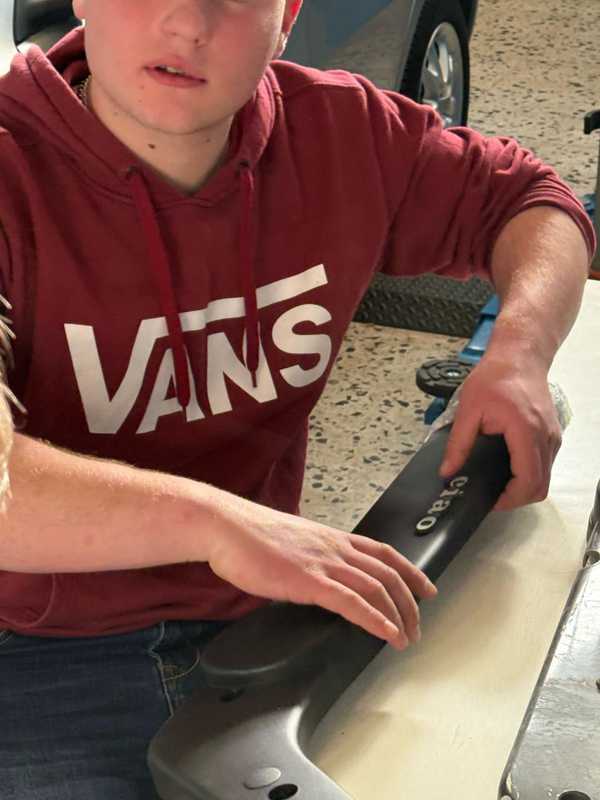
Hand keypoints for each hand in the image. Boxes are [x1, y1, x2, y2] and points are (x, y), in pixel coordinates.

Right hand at [207, 498, 437, 650]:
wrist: (225, 526)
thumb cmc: (248, 535)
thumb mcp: (291, 543)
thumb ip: (310, 558)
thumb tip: (315, 575)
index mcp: (331, 538)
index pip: (384, 552)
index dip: (410, 571)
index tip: (425, 588)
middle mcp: (335, 548)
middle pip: (388, 572)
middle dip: (410, 601)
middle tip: (419, 624)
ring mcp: (323, 563)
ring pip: (376, 587)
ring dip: (398, 615)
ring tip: (406, 637)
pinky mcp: (308, 581)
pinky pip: (352, 602)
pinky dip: (375, 619)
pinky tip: (386, 633)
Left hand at [440, 353, 561, 510]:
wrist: (518, 356)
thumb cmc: (495, 377)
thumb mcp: (468, 410)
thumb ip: (458, 444)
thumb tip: (447, 471)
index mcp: (525, 431)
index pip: (527, 480)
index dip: (509, 499)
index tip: (488, 500)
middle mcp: (545, 437)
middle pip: (540, 486)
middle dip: (516, 498)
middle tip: (491, 496)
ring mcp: (552, 436)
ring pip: (545, 477)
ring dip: (524, 487)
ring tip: (497, 484)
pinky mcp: (551, 434)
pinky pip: (546, 464)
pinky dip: (530, 474)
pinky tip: (508, 468)